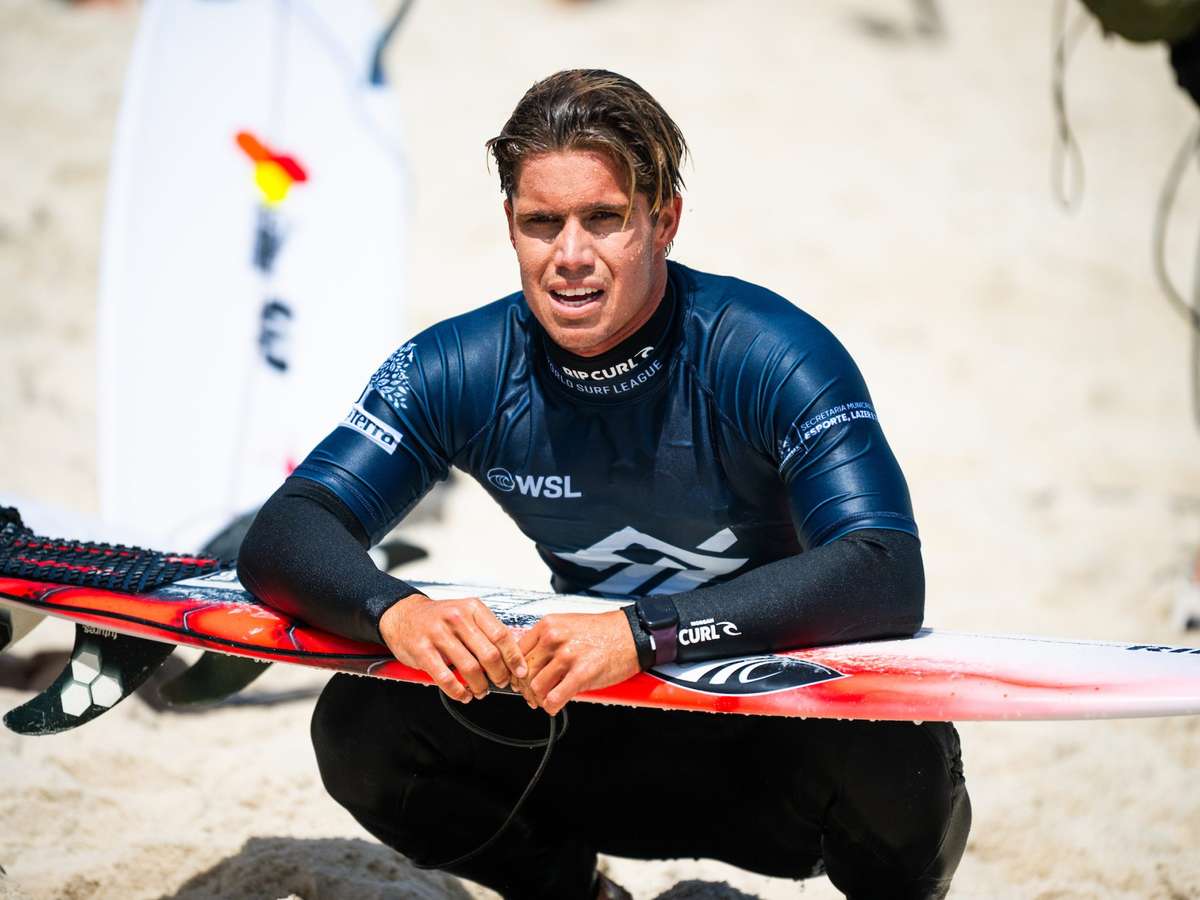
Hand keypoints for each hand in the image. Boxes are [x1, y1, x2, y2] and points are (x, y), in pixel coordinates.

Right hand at [379, 593, 527, 702]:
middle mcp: (457, 618)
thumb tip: (511, 656)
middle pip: (489, 654)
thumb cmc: (439, 618)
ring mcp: (438, 633)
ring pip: (470, 668)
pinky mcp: (422, 650)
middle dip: (499, 675)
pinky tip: (463, 694)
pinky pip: (446, 677)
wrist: (404, 615)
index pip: (501, 635)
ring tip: (481, 691)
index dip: (514, 657)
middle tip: (500, 683)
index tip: (520, 671)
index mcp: (472, 608)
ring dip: (480, 686)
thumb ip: (486, 631)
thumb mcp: (466, 614)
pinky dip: (458, 691)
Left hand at [518, 610, 639, 715]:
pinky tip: (556, 705)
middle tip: (531, 695)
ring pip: (536, 687)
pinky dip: (551, 706)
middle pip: (524, 671)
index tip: (520, 679)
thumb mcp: (568, 625)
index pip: (518, 652)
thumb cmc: (603, 631)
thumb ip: (547, 639)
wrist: (632, 634)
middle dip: (525, 688)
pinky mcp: (582, 674)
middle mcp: (554, 638)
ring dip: (538, 699)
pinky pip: (554, 698)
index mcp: (549, 625)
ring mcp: (568, 656)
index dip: (516, 670)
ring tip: (545, 701)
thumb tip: (530, 661)